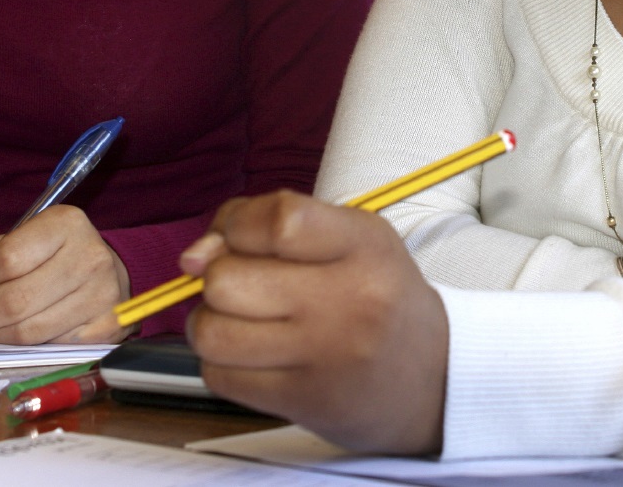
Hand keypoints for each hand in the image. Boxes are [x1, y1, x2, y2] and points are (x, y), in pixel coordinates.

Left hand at [0, 204, 133, 343]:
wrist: (102, 270)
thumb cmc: (46, 256)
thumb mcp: (6, 242)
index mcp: (64, 224)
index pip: (7, 260)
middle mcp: (90, 256)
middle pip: (15, 301)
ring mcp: (102, 294)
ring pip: (29, 331)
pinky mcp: (107, 327)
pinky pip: (48, 349)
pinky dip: (25, 348)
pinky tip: (19, 335)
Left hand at [183, 190, 447, 453]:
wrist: (432, 376)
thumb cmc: (376, 293)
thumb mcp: (348, 238)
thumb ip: (267, 225)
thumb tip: (190, 257)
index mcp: (365, 244)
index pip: (278, 220)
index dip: (236, 224)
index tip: (238, 237)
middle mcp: (349, 300)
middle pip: (227, 280)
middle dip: (218, 277)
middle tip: (245, 285)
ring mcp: (325, 356)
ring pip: (212, 332)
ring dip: (209, 322)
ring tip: (238, 320)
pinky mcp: (303, 401)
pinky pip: (219, 375)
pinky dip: (221, 362)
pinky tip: (252, 355)